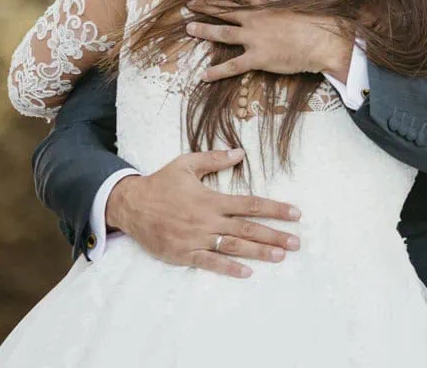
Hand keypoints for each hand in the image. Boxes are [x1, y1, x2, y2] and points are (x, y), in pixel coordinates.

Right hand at [106, 148, 300, 278]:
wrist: (129, 205)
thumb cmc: (160, 183)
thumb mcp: (186, 164)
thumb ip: (215, 159)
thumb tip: (240, 152)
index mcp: (211, 199)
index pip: (251, 204)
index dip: (275, 209)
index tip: (296, 214)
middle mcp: (207, 220)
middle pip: (248, 229)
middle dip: (274, 236)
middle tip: (297, 243)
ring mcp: (196, 238)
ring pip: (233, 247)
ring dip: (259, 252)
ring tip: (280, 256)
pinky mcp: (183, 253)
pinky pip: (209, 263)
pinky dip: (228, 268)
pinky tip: (247, 272)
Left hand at [187, 0, 352, 82]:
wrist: (323, 41)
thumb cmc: (316, 21)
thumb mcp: (296, 3)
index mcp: (266, 5)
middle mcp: (256, 19)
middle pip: (225, 10)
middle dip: (206, 6)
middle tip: (190, 4)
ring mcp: (254, 38)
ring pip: (223, 33)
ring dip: (205, 30)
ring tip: (190, 28)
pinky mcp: (258, 58)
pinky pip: (233, 66)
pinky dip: (217, 71)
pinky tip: (204, 75)